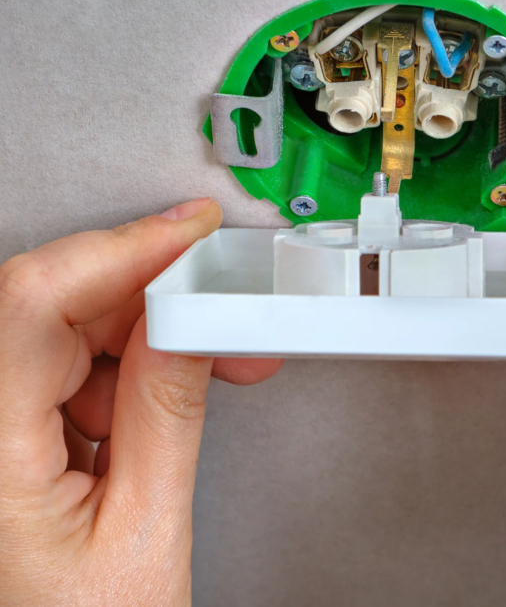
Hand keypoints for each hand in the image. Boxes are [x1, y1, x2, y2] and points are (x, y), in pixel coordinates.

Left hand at [0, 199, 282, 605]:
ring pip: (58, 331)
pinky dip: (121, 368)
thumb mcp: (146, 530)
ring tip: (215, 363)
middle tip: (225, 297)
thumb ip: (168, 412)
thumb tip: (193, 316)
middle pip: (46, 306)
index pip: (35, 304)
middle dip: (149, 293)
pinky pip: (58, 369)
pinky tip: (166, 389)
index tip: (191, 234)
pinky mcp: (1, 440)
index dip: (121, 250)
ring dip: (143, 334)